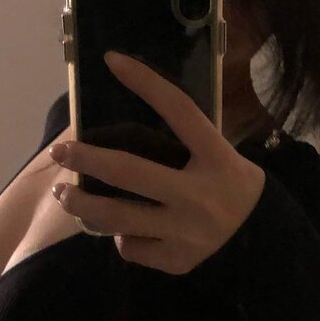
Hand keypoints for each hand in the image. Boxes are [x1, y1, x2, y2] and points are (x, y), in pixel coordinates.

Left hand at [48, 51, 265, 274]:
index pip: (179, 110)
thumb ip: (181, 140)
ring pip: (118, 217)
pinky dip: (122, 236)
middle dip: (86, 159)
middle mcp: (201, 194)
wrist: (259, 237)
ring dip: (81, 204)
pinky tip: (123, 229)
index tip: (112, 60)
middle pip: (130, 172)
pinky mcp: (178, 260)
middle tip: (59, 153)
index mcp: (217, 157)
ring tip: (63, 194)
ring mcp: (188, 231)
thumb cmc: (228, 183)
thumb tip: (121, 120)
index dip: (145, 82)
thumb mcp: (218, 153)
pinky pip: (132, 247)